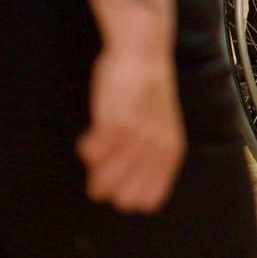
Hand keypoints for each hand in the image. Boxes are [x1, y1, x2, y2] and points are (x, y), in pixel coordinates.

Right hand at [78, 44, 185, 212]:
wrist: (143, 56)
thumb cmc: (149, 93)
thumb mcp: (162, 129)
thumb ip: (151, 159)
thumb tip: (124, 193)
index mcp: (170, 154)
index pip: (147, 202)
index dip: (127, 195)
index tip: (119, 179)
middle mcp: (155, 150)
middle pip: (120, 198)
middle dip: (106, 186)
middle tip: (102, 163)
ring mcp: (134, 139)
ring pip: (101, 179)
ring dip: (94, 166)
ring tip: (99, 143)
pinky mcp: (112, 124)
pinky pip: (89, 153)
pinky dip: (86, 146)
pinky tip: (92, 131)